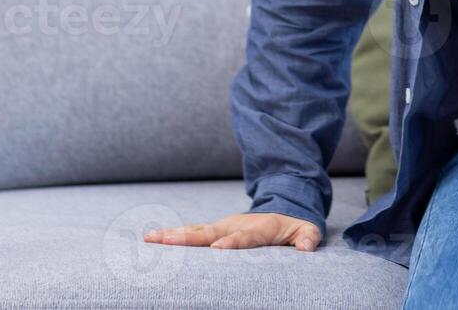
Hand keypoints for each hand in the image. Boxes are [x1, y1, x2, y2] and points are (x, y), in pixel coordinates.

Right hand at [143, 212, 320, 251]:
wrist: (282, 208)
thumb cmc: (293, 227)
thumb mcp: (307, 231)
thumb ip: (308, 237)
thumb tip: (306, 246)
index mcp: (259, 228)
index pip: (244, 237)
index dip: (232, 242)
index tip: (218, 248)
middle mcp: (235, 225)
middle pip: (210, 232)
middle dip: (189, 237)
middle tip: (167, 241)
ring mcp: (221, 226)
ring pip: (195, 231)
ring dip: (172, 235)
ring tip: (149, 239)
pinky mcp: (212, 231)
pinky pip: (190, 234)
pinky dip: (171, 236)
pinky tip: (151, 241)